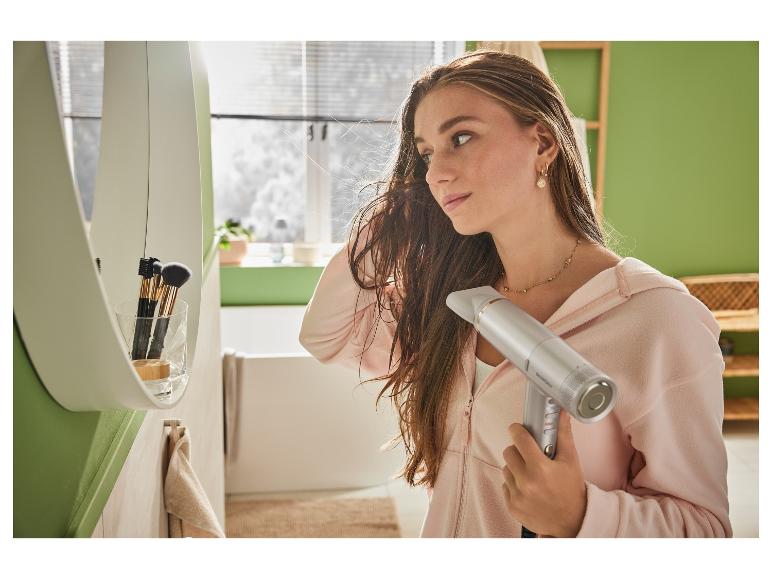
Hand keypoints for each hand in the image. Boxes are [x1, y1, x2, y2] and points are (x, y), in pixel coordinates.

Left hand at [501, 410, 586, 537]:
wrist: (573, 522)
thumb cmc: (572, 490)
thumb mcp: (571, 461)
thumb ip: (563, 435)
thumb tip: (562, 412)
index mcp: (540, 468)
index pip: (519, 439)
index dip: (517, 430)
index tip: (518, 429)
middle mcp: (526, 482)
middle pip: (509, 452)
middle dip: (518, 450)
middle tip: (529, 455)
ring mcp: (517, 496)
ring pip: (506, 468)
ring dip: (516, 468)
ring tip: (531, 474)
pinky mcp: (512, 506)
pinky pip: (505, 486)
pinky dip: (514, 485)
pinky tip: (529, 488)